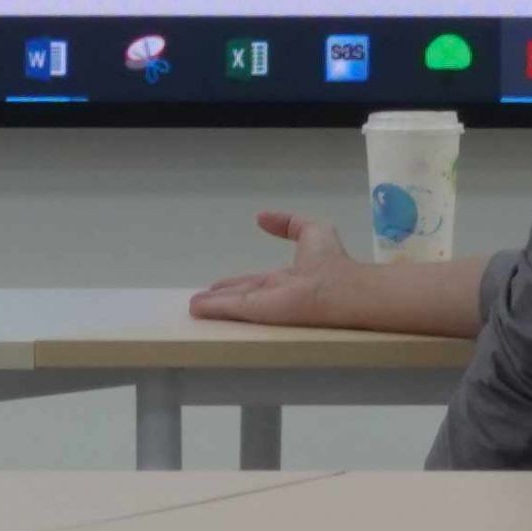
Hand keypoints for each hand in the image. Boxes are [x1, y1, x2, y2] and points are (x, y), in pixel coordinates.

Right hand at [190, 209, 366, 324]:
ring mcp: (265, 307)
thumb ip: (287, 223)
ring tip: (191, 307)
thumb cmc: (330, 261)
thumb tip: (260, 217)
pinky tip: (195, 309)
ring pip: (233, 306)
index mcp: (288, 279)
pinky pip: (232, 309)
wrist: (340, 287)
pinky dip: (213, 309)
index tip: (218, 284)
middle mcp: (274, 295)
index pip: (257, 282)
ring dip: (213, 306)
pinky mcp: (258, 313)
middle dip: (222, 298)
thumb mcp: (311, 230)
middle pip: (242, 297)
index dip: (237, 283)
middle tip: (199, 300)